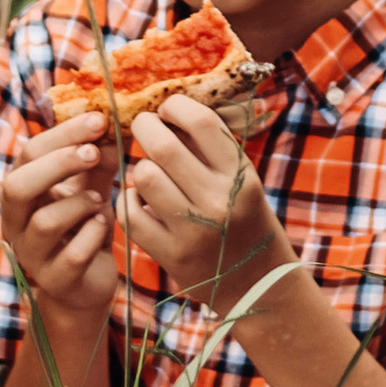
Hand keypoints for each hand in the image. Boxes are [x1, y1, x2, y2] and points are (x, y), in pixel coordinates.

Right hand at [0, 121, 117, 320]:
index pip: (29, 154)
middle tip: (94, 151)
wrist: (87, 282)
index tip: (98, 119)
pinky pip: (71, 256)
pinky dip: (91, 236)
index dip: (62, 134)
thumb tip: (115, 126)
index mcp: (20, 191)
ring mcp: (31, 254)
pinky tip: (103, 226)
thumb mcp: (89, 187)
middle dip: (58, 164)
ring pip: (44, 222)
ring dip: (78, 203)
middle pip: (17, 186)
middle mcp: (16, 222)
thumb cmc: (83, 226)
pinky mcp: (55, 281)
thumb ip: (98, 160)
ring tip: (100, 199)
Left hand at [122, 90, 288, 307]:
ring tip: (149, 169)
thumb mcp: (240, 178)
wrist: (255, 281)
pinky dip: (129, 199)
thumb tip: (168, 106)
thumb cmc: (243, 216)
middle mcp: (218, 201)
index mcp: (240, 175)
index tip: (168, 109)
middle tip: (144, 126)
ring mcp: (193, 230)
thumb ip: (210, 146)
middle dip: (145, 126)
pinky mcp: (171, 254)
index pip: (202, 122)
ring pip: (144, 176)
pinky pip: (130, 213)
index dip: (176, 106)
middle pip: (163, 145)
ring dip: (140, 166)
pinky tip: (142, 199)